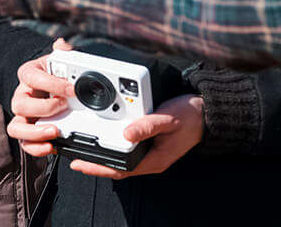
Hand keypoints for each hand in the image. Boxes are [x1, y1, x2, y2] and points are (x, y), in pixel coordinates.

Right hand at [6, 39, 74, 157]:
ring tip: (55, 132)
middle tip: (64, 106)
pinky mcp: (28, 132)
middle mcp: (21, 95)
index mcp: (28, 74)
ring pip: (16, 127)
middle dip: (44, 107)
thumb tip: (62, 45)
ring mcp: (23, 115)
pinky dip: (36, 148)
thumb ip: (63, 52)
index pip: (31, 77)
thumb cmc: (55, 73)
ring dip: (35, 132)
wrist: (52, 87)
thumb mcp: (59, 60)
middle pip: (20, 104)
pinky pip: (25, 143)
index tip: (72, 89)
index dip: (51, 84)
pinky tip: (52, 146)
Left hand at [69, 94, 204, 179]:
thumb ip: (148, 126)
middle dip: (96, 165)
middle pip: (117, 167)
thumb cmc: (190, 117)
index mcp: (154, 159)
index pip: (121, 169)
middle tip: (75, 160)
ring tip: (84, 152)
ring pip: (122, 159)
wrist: (205, 113)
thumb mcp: (168, 119)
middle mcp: (150, 159)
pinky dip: (114, 146)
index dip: (99, 168)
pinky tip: (106, 140)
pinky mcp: (150, 143)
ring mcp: (150, 152)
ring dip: (104, 156)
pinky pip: (128, 149)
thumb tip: (127, 133)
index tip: (80, 163)